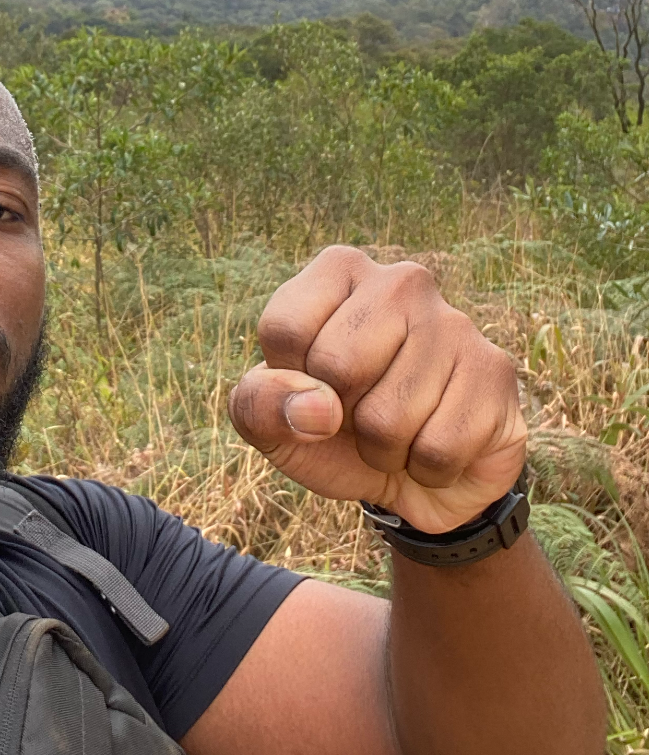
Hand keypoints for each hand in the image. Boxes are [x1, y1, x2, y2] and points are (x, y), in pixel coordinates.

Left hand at [227, 246, 526, 533]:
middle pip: (337, 365)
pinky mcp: (494, 371)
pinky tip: (434, 444)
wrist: (410, 481)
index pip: (284, 327)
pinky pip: (438, 448)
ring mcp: (456, 323)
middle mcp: (401, 282)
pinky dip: (425, 468)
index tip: (308, 387)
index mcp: (338, 272)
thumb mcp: (271, 422)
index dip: (287, 381)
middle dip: (338, 416)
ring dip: (382, 451)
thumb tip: (318, 408)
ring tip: (396, 433)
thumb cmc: (330, 434)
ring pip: (388, 418)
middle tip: (356, 413)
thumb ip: (259, 404)